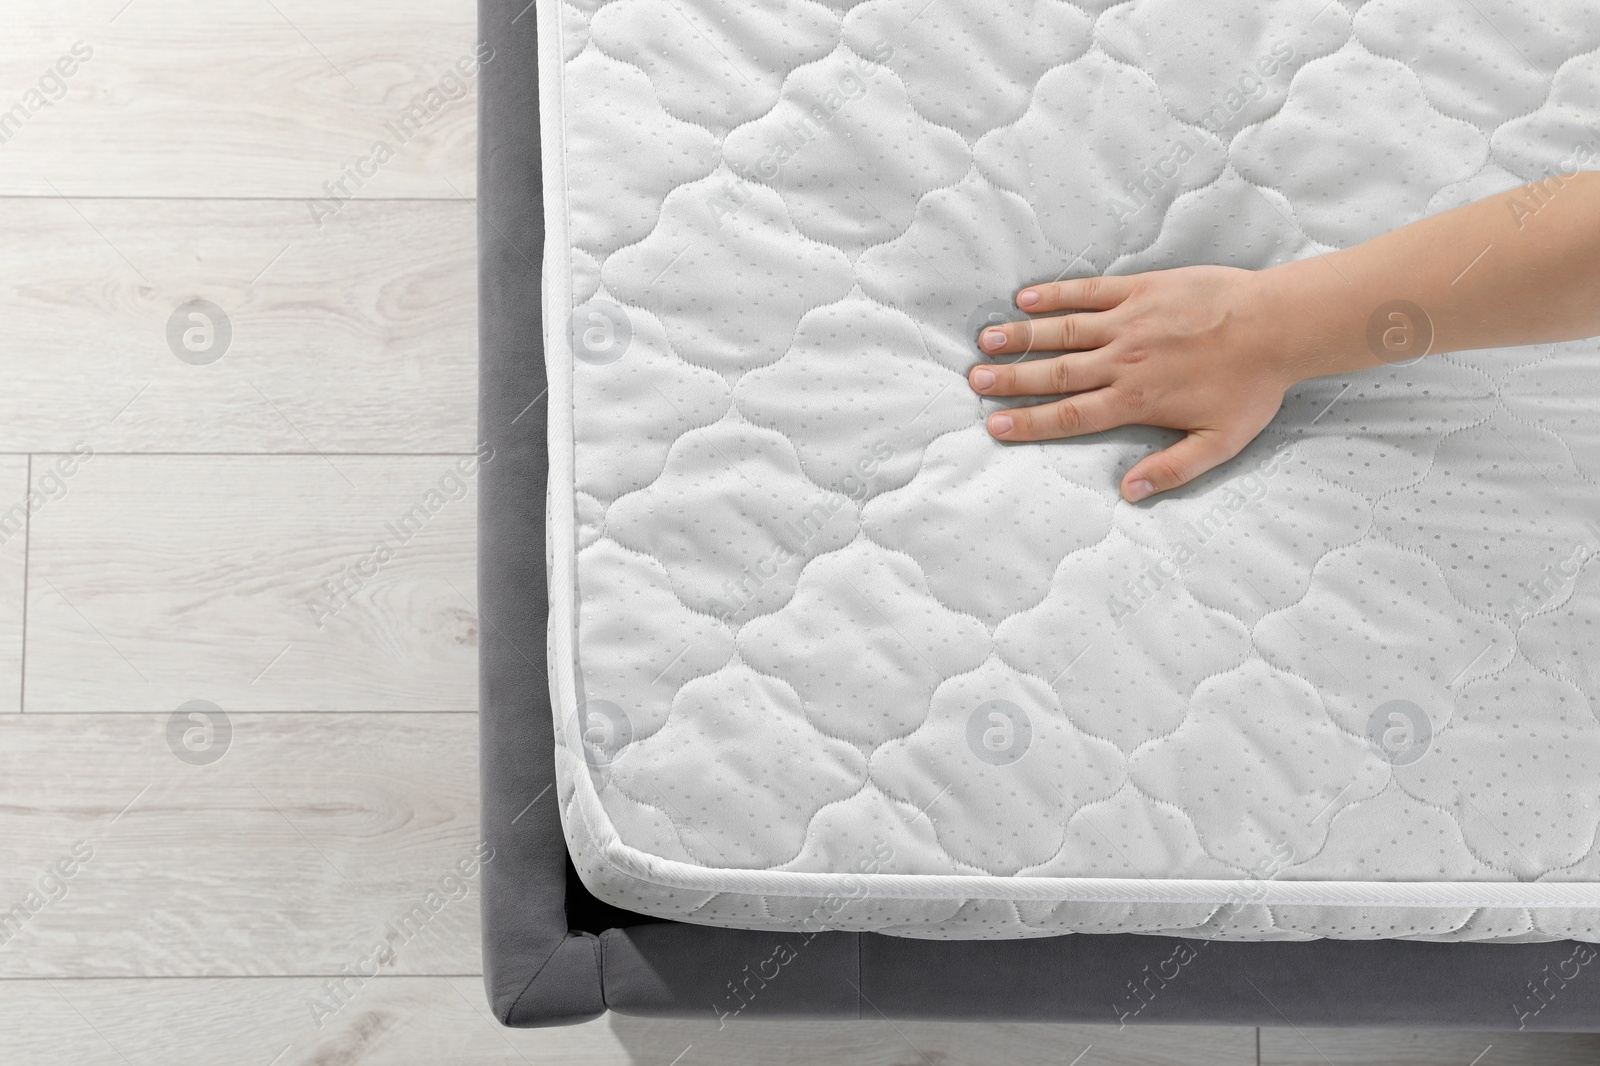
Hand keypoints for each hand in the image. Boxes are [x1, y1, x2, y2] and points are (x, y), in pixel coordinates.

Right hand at [968, 266, 1296, 502]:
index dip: (1029, 422)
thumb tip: (1129, 494)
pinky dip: (1056, 294)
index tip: (995, 425)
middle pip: (1055, 374)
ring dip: (1022, 337)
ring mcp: (1129, 321)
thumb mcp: (1220, 443)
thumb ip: (1172, 470)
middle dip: (1012, 380)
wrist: (1279, 324)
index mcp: (1136, 401)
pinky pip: (1089, 292)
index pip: (1070, 415)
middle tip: (974, 381)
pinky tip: (1026, 298)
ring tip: (986, 341)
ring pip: (1063, 331)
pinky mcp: (1141, 289)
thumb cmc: (1252, 386)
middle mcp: (1124, 361)